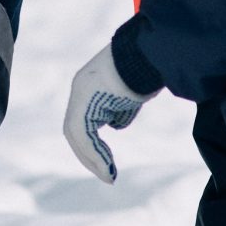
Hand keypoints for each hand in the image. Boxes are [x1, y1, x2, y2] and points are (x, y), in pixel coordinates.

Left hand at [62, 43, 152, 181]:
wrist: (151, 49)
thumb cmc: (148, 67)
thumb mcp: (132, 92)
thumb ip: (121, 107)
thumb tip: (116, 123)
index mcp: (90, 85)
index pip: (83, 121)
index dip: (92, 145)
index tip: (106, 164)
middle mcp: (80, 88)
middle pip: (75, 130)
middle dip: (89, 156)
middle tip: (106, 175)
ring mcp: (81, 92)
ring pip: (78, 134)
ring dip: (93, 159)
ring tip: (109, 176)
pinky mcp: (85, 99)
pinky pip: (84, 134)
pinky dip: (95, 154)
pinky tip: (108, 168)